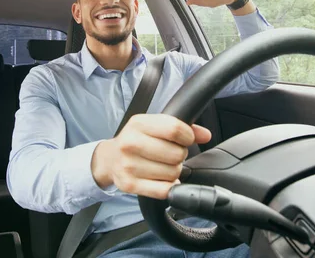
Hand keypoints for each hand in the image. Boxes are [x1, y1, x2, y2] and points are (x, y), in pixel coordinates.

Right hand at [91, 114, 211, 199]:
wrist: (109, 158)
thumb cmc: (136, 140)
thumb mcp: (153, 126)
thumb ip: (182, 127)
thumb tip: (205, 135)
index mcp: (138, 124)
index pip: (175, 129)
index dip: (188, 136)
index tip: (185, 139)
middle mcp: (130, 143)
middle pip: (176, 153)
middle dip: (179, 155)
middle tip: (170, 154)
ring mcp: (128, 165)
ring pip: (173, 173)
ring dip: (174, 171)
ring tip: (162, 166)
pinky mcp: (129, 185)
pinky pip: (164, 190)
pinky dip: (169, 186)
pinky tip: (162, 179)